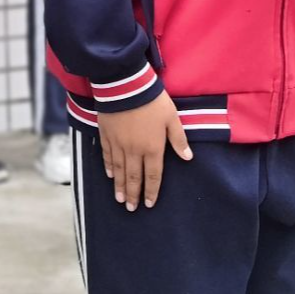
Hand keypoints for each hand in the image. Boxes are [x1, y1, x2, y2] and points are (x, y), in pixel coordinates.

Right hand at [98, 91, 190, 209]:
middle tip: (131, 208)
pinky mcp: (106, 135)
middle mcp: (134, 150)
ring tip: (119, 199)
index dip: (151, 191)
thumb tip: (188, 158)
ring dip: (119, 186)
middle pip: (133, 177)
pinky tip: (109, 175)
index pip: (153, 175)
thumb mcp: (171, 117)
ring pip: (119, 170)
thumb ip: (178, 139)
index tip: (149, 204)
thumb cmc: (152, 101)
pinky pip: (107, 156)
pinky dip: (109, 167)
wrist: (125, 86)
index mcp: (153, 148)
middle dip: (133, 194)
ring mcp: (118, 144)